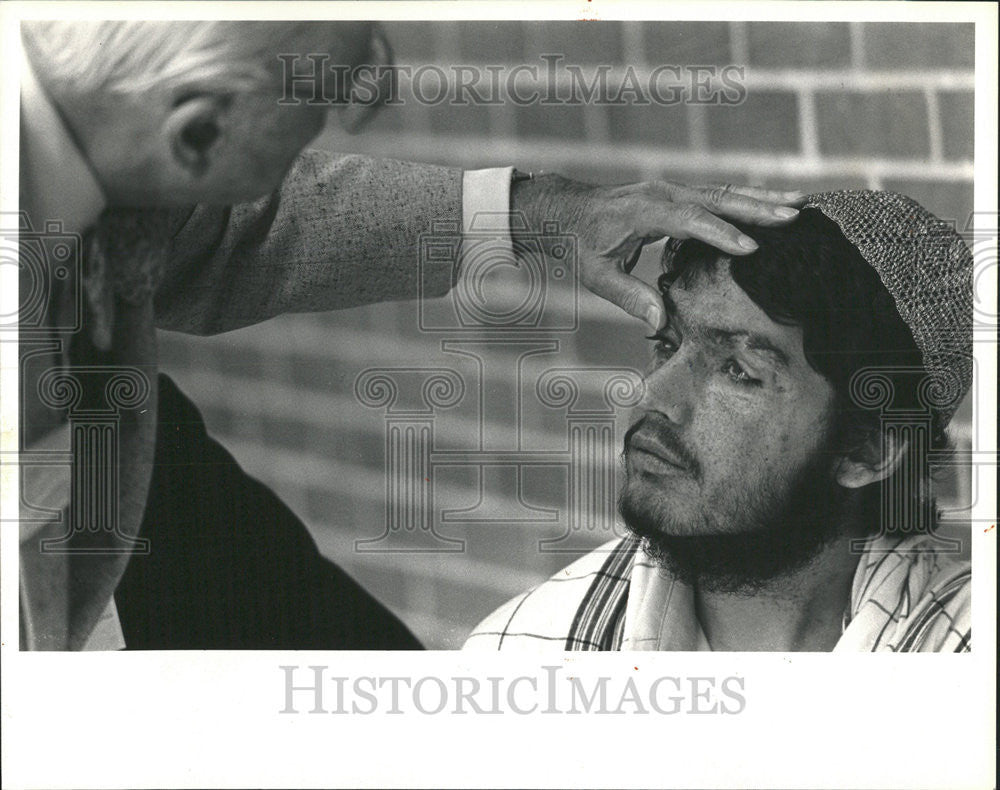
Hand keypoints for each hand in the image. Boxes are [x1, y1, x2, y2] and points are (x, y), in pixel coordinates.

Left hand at [511, 176, 805, 329]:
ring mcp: (672, 190)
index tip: (754, 248)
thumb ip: (629, 296)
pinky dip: (745, 201)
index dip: (722, 234)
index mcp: (645, 211)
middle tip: (794, 216)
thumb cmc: (581, 245)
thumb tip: (660, 322)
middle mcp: (663, 193)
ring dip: (760, 199)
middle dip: (757, 208)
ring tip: (799, 205)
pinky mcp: (677, 195)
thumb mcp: (597, 275)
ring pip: (723, 194)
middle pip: (717, 199)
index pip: (690, 221)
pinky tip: (772, 205)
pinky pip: (716, 197)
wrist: (566, 212)